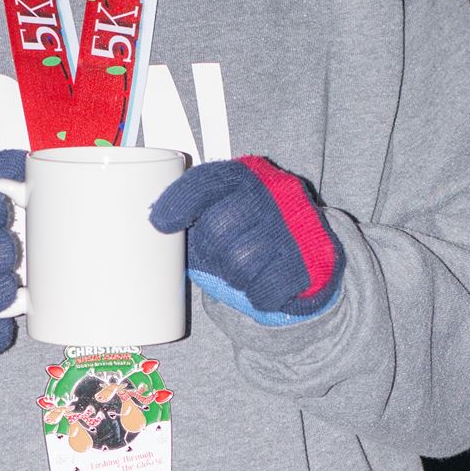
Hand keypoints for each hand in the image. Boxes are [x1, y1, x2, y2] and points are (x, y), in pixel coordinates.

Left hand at [152, 155, 345, 325]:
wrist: (313, 257)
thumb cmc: (256, 235)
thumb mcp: (229, 210)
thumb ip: (198, 212)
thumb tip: (156, 225)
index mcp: (248, 176)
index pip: (206, 181)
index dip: (178, 202)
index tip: (159, 223)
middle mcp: (274, 192)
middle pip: (217, 228)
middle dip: (213, 252)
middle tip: (222, 258)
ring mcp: (294, 225)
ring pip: (240, 262)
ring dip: (237, 276)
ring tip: (247, 270)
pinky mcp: (310, 259)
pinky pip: (266, 289)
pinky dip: (260, 295)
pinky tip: (265, 285)